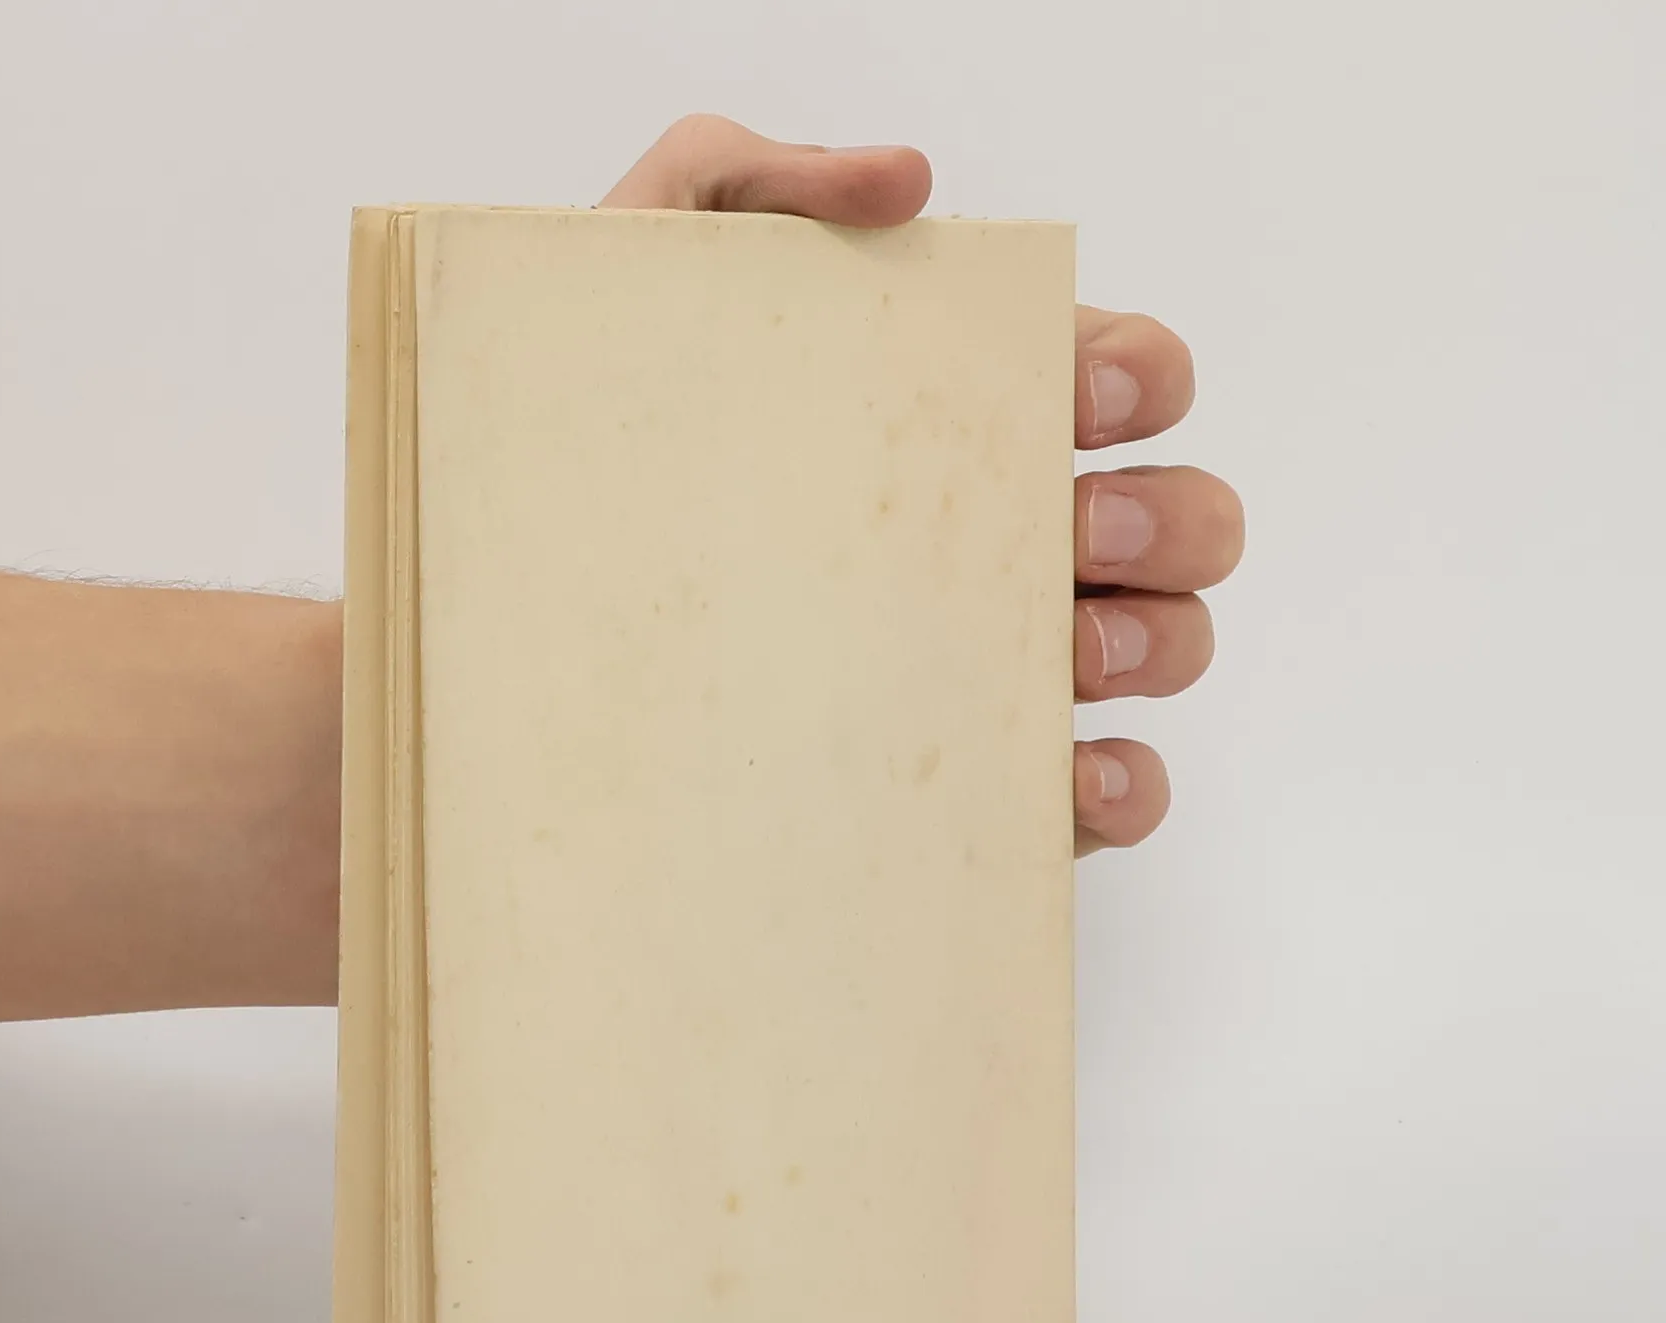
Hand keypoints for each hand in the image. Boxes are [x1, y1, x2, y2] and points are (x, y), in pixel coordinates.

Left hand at [604, 116, 1243, 853]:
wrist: (490, 663)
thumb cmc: (562, 479)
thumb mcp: (625, 293)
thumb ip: (745, 184)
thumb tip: (905, 183)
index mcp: (944, 430)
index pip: (1113, 381)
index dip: (1136, 376)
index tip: (1074, 398)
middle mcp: (987, 549)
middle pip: (1175, 518)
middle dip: (1165, 515)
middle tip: (1069, 530)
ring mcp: (989, 676)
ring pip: (1163, 647)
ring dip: (1156, 639)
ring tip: (1062, 644)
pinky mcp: (970, 794)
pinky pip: (1106, 796)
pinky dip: (1128, 783)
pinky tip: (1075, 768)